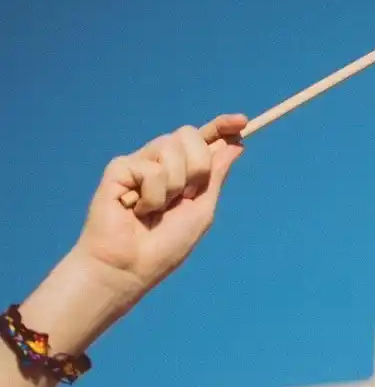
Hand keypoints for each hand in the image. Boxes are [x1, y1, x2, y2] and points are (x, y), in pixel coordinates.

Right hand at [72, 114, 247, 303]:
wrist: (131, 265)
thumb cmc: (165, 246)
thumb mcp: (202, 209)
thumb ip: (215, 176)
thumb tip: (236, 145)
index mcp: (183, 172)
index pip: (203, 141)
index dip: (221, 127)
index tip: (242, 121)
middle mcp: (161, 162)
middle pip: (190, 135)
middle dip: (197, 167)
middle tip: (184, 197)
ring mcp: (139, 163)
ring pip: (171, 146)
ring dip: (174, 185)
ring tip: (156, 210)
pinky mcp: (119, 168)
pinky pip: (151, 168)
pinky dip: (152, 195)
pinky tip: (136, 210)